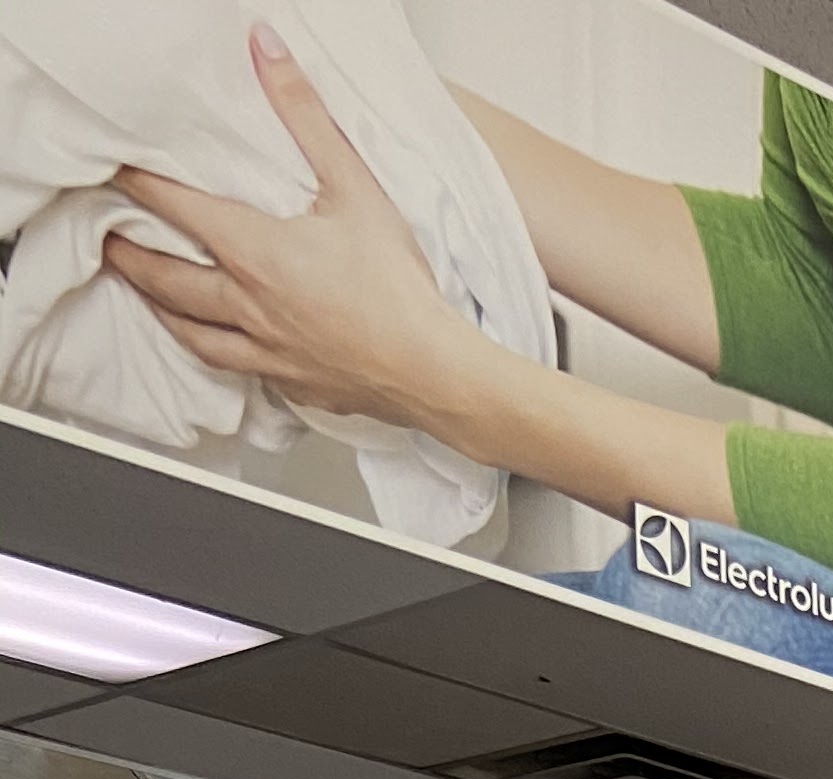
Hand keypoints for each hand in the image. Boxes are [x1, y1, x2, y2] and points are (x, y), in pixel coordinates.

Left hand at [105, 21, 478, 430]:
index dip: (138, 183)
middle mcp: (249, 306)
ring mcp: (268, 352)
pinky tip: (215, 345)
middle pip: (168, 280)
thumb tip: (267, 52)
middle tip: (109, 240)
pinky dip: (212, 354)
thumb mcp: (354, 186)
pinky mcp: (293, 384)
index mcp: (255, 253)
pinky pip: (237, 371)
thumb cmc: (399, 289)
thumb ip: (304, 115)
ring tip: (144, 294)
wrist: (434, 371)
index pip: (176, 208)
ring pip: (193, 333)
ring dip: (160, 310)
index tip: (115, 169)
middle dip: (131, 256)